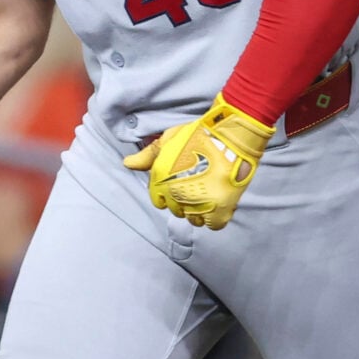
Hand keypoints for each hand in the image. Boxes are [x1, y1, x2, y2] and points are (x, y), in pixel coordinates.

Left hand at [124, 95, 274, 229]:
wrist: (230, 134)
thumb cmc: (199, 134)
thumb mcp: (168, 139)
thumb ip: (148, 155)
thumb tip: (128, 164)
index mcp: (161, 179)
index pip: (158, 201)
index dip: (168, 194)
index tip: (180, 184)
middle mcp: (176, 194)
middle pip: (176, 210)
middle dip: (183, 202)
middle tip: (197, 186)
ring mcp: (198, 203)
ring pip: (193, 219)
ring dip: (198, 211)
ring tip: (207, 195)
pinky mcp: (220, 208)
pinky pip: (213, 224)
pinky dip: (214, 218)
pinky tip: (217, 205)